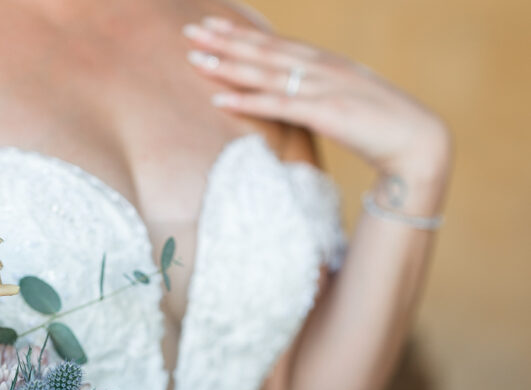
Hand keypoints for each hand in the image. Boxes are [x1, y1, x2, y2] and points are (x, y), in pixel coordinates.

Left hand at [184, 17, 451, 203]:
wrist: (419, 143)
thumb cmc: (385, 131)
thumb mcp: (350, 107)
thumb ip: (325, 100)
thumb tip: (305, 106)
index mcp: (328, 65)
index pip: (278, 45)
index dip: (244, 35)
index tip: (214, 26)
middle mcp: (323, 69)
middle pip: (266, 51)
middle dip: (226, 40)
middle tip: (191, 30)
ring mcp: (324, 88)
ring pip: (266, 73)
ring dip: (228, 65)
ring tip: (195, 57)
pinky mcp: (325, 113)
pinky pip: (278, 105)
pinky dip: (247, 100)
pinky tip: (219, 97)